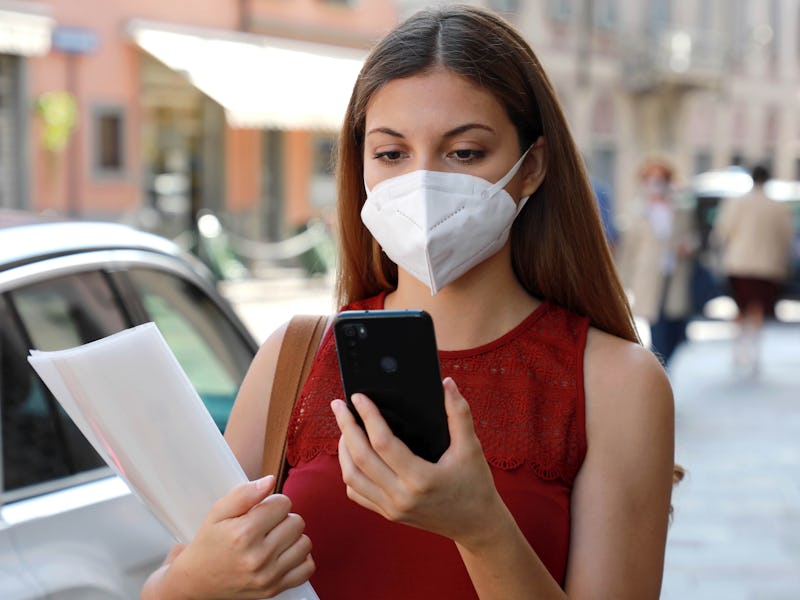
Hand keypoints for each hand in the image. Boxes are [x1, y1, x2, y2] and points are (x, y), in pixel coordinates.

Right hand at [158, 476, 314, 598]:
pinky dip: (299, 558)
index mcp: (243, 533)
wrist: (196, 582)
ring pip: (304, 542)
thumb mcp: (218, 513)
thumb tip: (271, 480)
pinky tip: (284, 554)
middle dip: (283, 518)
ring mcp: (267, 576)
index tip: (261, 510)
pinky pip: (307, 568)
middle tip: (266, 525)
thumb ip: (244, 493)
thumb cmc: (208, 544)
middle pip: (296, 522)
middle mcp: (258, 557)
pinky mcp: (274, 589)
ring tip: (274, 539)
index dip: (273, 502)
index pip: (283, 504)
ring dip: (292, 537)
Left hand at [331, 377, 504, 547]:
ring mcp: (392, 508)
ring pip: (351, 477)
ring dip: (343, 450)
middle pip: (360, 458)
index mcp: (421, 479)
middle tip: (338, 405)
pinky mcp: (388, 514)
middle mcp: (401, 497)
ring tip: (345, 427)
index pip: (383, 443)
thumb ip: (459, 413)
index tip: (359, 396)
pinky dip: (349, 472)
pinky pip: (356, 493)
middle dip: (346, 427)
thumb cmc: (475, 483)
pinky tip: (352, 454)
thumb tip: (447, 383)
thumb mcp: (472, 448)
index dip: (368, 416)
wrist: (476, 524)